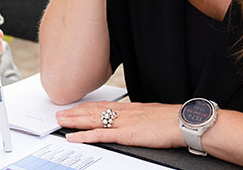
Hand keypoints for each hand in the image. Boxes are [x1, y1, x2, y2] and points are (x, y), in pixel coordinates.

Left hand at [56, 101, 183, 148]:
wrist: (182, 122)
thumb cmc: (171, 120)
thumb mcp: (150, 115)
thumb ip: (138, 117)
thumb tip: (134, 121)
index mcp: (128, 108)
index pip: (101, 106)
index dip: (86, 107)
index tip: (75, 107)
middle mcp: (122, 112)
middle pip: (92, 111)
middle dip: (75, 112)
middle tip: (60, 113)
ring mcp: (122, 123)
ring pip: (92, 120)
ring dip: (74, 121)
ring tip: (61, 121)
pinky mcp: (125, 134)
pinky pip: (100, 135)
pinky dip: (84, 135)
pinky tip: (74, 136)